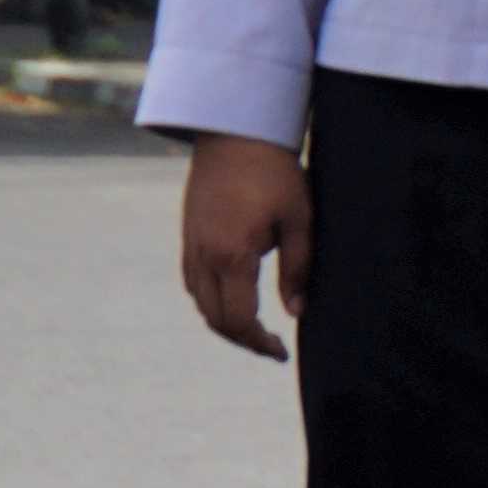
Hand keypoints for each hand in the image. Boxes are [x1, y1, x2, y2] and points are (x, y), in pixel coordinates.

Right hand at [178, 133, 309, 359]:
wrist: (235, 135)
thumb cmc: (276, 174)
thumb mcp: (299, 220)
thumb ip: (298, 269)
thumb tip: (295, 311)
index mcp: (231, 256)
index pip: (238, 319)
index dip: (258, 343)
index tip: (281, 353)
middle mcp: (203, 256)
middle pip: (214, 318)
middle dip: (242, 339)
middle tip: (272, 347)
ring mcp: (190, 246)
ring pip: (200, 302)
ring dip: (225, 322)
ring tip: (257, 329)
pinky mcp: (188, 236)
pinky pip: (193, 282)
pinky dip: (211, 301)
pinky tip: (235, 299)